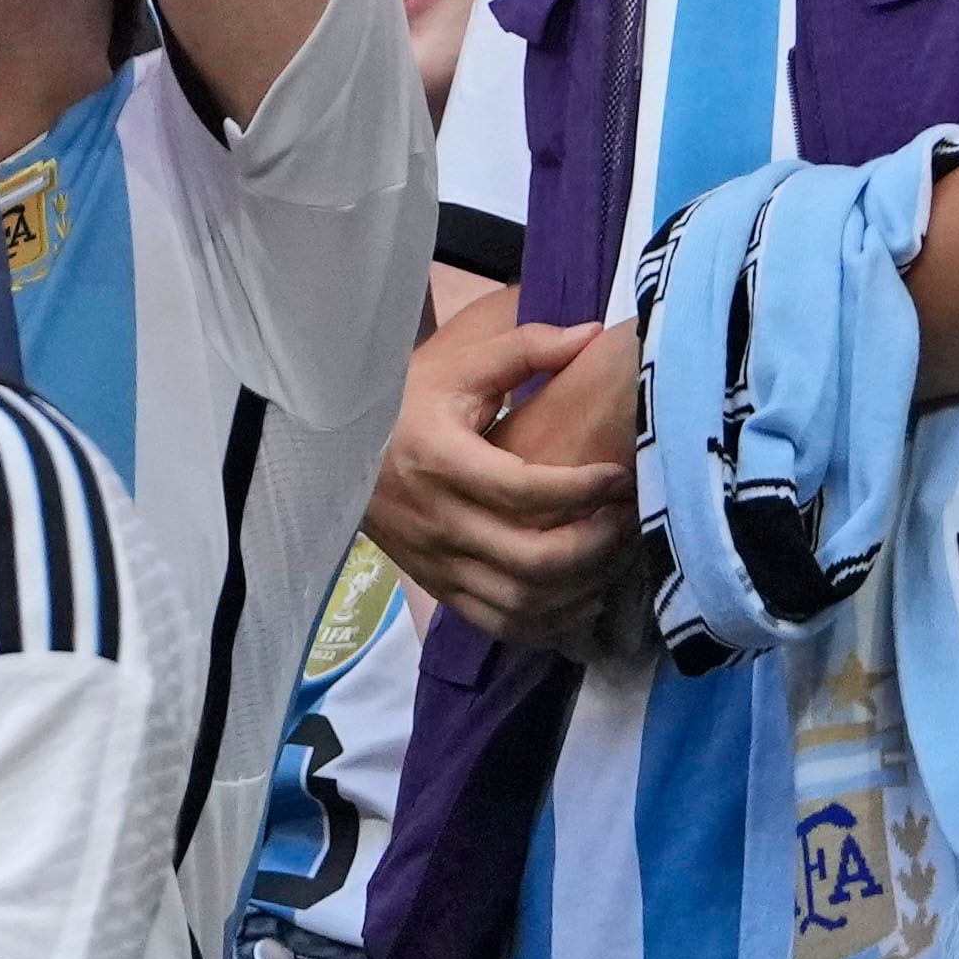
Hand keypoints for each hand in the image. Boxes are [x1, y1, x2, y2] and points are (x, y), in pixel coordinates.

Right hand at [360, 307, 636, 652]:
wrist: (334, 450)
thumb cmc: (405, 403)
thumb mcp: (457, 367)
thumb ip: (524, 349)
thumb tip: (591, 335)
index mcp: (439, 459)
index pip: (523, 489)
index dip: (581, 488)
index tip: (617, 475)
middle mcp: (436, 519)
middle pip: (530, 559)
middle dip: (593, 545)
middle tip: (623, 519)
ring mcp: (436, 561)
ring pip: (521, 601)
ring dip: (578, 588)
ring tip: (609, 557)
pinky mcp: (438, 587)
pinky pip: (499, 624)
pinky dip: (548, 623)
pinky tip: (578, 596)